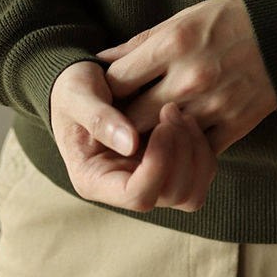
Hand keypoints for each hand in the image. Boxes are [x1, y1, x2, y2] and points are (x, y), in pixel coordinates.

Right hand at [49, 60, 217, 212]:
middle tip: (171, 109)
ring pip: (192, 192)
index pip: (138, 195)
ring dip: (195, 151)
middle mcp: (124, 187)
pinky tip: (187, 116)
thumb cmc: (74, 89)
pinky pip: (200, 172)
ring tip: (180, 113)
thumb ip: (98, 119)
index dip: (158, 163)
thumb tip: (129, 144)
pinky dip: (202, 146)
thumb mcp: (76, 96)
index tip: (162, 123)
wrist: (85, 81)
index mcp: (95, 180)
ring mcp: (149, 179)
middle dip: (181, 152)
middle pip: (172, 195)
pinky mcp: (168, 165)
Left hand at [95, 0, 276, 156]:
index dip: (105, 93)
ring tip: (144, 136)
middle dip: (120, 124)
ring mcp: (214, 104)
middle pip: (132, 118)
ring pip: (163, 139)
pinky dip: (186, 147)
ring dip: (151, 139)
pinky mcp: (235, 123)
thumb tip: (102, 62)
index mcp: (172, 44)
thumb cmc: (229, 18)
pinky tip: (179, 141)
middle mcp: (190, 77)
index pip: (116, 82)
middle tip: (116, 126)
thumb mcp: (181, 19)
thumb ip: (140, 44)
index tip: (104, 98)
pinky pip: (198, 150)